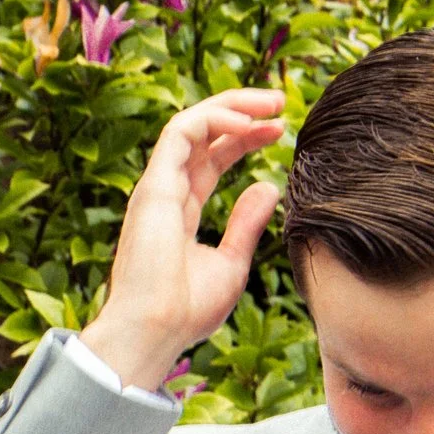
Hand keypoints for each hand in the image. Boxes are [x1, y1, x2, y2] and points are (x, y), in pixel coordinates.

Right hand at [79, 88, 285, 391]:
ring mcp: (157, 186)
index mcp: (180, 211)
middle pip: (202, 135)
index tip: (280, 132)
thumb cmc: (187, 311)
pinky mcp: (153, 184)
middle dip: (241, 112)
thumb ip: (247, 224)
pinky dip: (215, 119)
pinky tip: (248, 123)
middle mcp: (166, 192)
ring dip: (232, 106)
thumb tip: (268, 186)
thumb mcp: (232, 263)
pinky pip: (181, 132)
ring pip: (190, 123)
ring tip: (272, 104)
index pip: (212, 159)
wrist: (156, 330)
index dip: (244, 139)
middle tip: (280, 102)